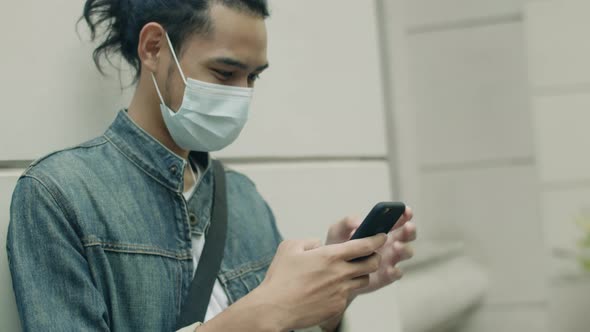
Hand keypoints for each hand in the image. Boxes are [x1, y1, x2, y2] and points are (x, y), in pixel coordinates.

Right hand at [255, 235, 386, 330]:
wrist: (275, 308)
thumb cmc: (280, 278)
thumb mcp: (290, 247)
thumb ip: (308, 241)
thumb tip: (318, 244)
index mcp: (330, 256)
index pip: (364, 245)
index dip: (377, 239)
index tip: (381, 236)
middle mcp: (340, 273)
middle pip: (372, 264)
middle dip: (375, 257)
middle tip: (371, 255)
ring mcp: (341, 291)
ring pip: (363, 280)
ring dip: (361, 274)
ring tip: (348, 272)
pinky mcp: (338, 306)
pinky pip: (348, 296)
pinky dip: (344, 290)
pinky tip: (330, 289)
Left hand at [325, 206, 415, 295]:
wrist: (331, 270)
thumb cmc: (338, 246)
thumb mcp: (338, 231)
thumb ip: (347, 222)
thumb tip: (360, 223)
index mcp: (381, 229)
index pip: (398, 219)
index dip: (405, 214)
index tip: (406, 210)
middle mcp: (390, 243)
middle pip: (407, 235)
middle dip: (410, 230)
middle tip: (407, 227)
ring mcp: (390, 259)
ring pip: (406, 252)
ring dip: (404, 248)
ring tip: (396, 246)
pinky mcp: (386, 276)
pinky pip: (397, 273)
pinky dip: (396, 271)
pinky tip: (389, 269)